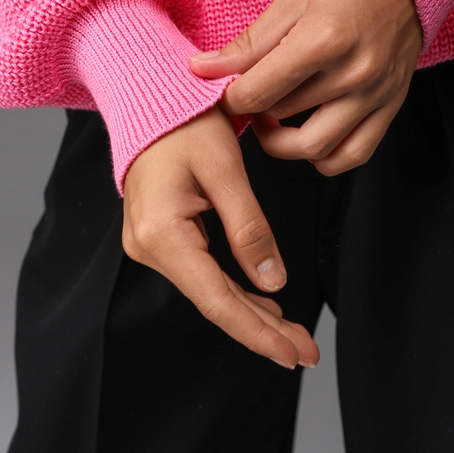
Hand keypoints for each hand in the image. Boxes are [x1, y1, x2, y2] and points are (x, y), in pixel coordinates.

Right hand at [122, 106, 319, 368]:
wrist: (149, 98)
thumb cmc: (184, 122)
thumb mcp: (225, 170)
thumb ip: (249, 228)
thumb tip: (273, 282)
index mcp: (162, 234)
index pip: (217, 300)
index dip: (258, 333)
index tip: (294, 354)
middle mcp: (148, 248)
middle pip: (215, 303)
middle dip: (263, 331)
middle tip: (306, 352)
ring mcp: (151, 245)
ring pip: (210, 292)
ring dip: (253, 315)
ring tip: (293, 336)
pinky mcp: (161, 238)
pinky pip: (203, 275)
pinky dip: (236, 292)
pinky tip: (263, 306)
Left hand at [190, 0, 421, 174]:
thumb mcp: (289, 1)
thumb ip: (247, 44)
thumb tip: (202, 70)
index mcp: (322, 41)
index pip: (256, 94)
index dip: (230, 99)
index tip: (227, 91)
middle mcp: (353, 73)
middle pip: (280, 118)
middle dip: (255, 111)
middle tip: (250, 94)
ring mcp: (375, 94)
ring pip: (313, 148)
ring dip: (283, 142)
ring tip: (275, 118)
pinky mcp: (391, 106)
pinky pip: (353, 155)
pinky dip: (325, 157)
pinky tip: (308, 136)